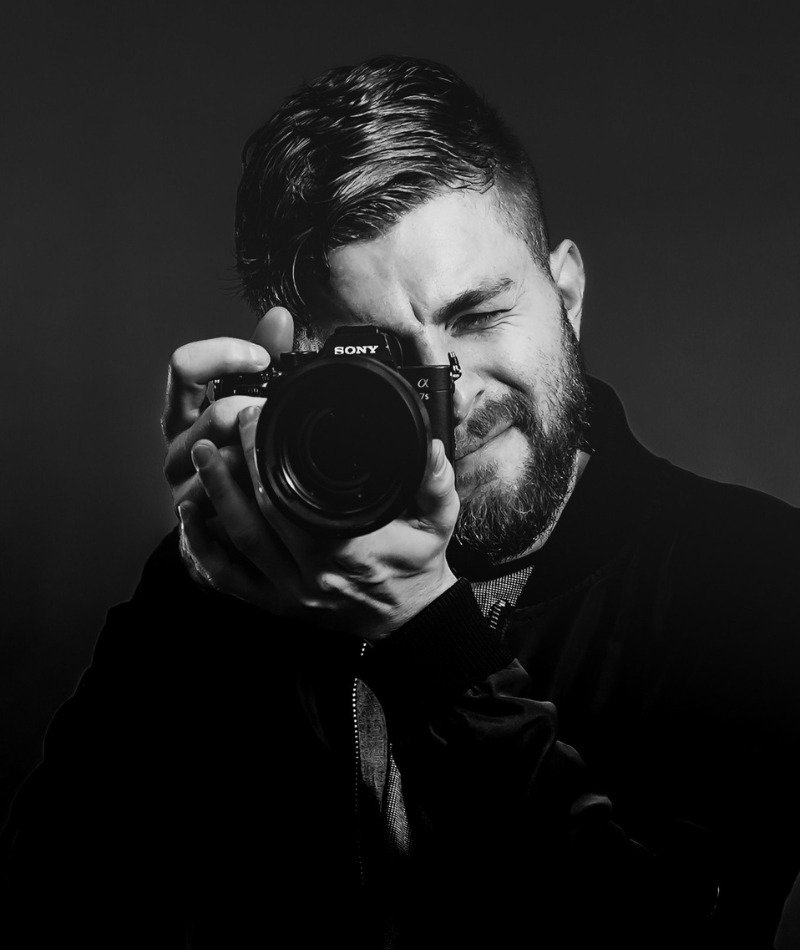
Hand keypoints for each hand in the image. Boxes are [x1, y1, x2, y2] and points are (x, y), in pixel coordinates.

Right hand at [162, 307, 292, 576]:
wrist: (224, 531)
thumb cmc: (241, 454)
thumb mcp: (249, 401)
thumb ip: (262, 360)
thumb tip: (279, 316)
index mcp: (184, 411)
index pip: (184, 367)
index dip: (224, 356)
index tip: (263, 360)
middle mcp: (177, 447)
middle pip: (216, 415)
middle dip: (260, 414)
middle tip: (288, 420)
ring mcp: (184, 486)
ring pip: (224, 462)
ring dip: (261, 457)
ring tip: (284, 455)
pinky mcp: (199, 522)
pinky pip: (228, 503)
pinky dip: (254, 496)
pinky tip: (272, 492)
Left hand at [179, 407, 458, 640]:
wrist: (410, 618)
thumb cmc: (419, 564)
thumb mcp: (438, 519)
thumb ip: (434, 480)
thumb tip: (429, 446)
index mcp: (349, 552)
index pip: (293, 500)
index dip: (267, 457)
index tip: (260, 418)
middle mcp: (312, 575)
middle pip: (258, 517)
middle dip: (236, 466)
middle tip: (225, 425)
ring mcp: (289, 593)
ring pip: (238, 543)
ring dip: (214, 496)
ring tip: (201, 455)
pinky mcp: (275, 605)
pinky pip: (228, 581)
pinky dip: (201, 551)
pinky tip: (187, 519)